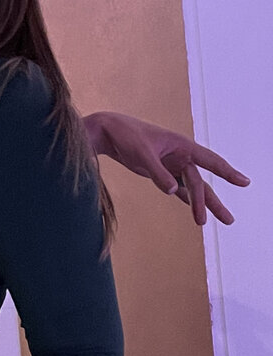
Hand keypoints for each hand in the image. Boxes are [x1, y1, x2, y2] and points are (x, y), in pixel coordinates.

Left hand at [85, 111, 249, 225]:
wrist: (109, 132)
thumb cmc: (127, 137)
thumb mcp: (142, 155)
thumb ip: (158, 173)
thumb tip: (175, 191)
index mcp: (182, 146)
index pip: (210, 161)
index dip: (228, 172)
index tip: (245, 182)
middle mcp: (180, 156)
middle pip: (200, 182)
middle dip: (211, 202)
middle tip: (227, 220)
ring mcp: (172, 165)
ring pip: (191, 187)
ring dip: (200, 204)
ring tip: (208, 223)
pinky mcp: (161, 172)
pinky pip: (179, 189)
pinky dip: (187, 199)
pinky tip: (195, 210)